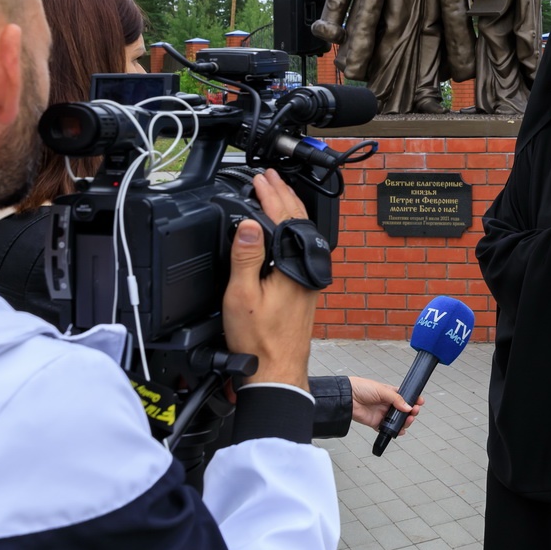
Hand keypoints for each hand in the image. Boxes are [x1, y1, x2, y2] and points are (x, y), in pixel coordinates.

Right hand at [222, 170, 316, 389]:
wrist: (277, 372)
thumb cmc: (259, 341)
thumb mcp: (241, 296)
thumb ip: (245, 257)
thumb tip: (247, 223)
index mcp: (293, 265)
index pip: (283, 218)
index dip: (270, 196)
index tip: (260, 179)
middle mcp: (307, 269)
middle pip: (298, 222)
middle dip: (283, 195)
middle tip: (270, 177)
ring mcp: (309, 279)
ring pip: (302, 234)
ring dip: (288, 210)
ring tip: (276, 194)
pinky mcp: (305, 288)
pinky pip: (301, 247)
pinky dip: (290, 230)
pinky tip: (283, 232)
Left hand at [348, 376, 422, 434]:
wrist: (348, 398)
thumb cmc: (361, 388)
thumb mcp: (382, 390)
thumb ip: (396, 399)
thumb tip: (408, 406)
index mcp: (390, 393)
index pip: (405, 396)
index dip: (413, 399)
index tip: (420, 402)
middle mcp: (387, 404)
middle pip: (404, 410)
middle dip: (411, 412)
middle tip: (414, 412)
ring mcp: (382, 414)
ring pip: (398, 420)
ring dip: (405, 422)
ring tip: (408, 420)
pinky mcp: (376, 423)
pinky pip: (387, 429)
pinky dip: (394, 431)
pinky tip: (399, 430)